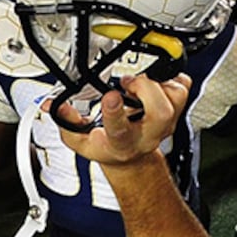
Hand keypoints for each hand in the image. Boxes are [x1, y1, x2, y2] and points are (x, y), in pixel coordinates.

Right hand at [52, 73, 189, 165]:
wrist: (130, 158)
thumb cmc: (107, 147)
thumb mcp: (80, 141)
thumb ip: (66, 122)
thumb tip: (53, 104)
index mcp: (121, 142)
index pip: (120, 129)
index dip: (115, 111)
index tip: (109, 95)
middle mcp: (148, 133)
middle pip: (160, 111)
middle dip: (145, 89)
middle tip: (128, 83)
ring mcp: (165, 123)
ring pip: (175, 97)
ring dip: (157, 83)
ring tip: (138, 83)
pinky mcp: (176, 111)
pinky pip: (183, 87)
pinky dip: (172, 78)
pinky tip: (155, 82)